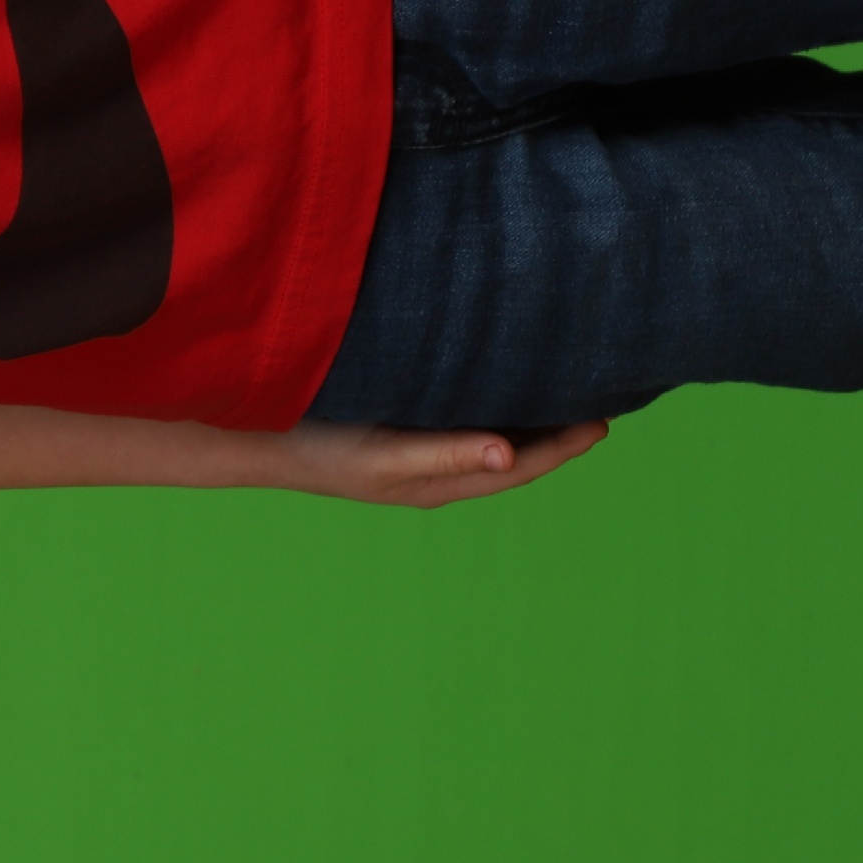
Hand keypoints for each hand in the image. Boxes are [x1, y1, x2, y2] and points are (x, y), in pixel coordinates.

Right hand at [262, 418, 611, 508]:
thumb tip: (511, 452)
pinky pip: (462, 419)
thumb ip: (448, 451)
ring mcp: (418, 451)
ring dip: (526, 418)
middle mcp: (438, 469)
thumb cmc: (322, 448)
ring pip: (490, 435)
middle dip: (556, 432)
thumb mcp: (387, 454)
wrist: (258, 441)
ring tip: (561, 389)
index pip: (521, 465)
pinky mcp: (399, 430)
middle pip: (514, 453)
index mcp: (442, 481)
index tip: (604, 420)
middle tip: (598, 399)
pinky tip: (495, 381)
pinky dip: (490, 404)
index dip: (564, 446)